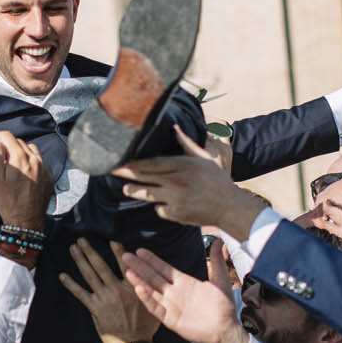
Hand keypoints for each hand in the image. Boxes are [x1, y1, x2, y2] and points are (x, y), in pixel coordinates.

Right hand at [0, 131, 52, 231]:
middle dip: (6, 143)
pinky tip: (24, 169)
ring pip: (31, 150)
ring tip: (10, 159)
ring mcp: (44, 168)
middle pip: (19, 142)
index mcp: (20, 158)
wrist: (25, 221)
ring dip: (19, 150)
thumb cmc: (7, 201)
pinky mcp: (49, 177)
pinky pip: (40, 161)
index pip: (7, 136)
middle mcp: (35, 160)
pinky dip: (30, 160)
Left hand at [59, 240, 160, 342]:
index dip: (117, 251)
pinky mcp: (95, 308)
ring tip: (73, 249)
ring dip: (80, 261)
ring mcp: (104, 298)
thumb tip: (146, 276)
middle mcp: (116, 290)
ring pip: (90, 275)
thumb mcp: (152, 304)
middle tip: (82, 239)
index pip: (123, 265)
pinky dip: (71, 284)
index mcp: (132, 287)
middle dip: (90, 251)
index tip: (110, 240)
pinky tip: (63, 275)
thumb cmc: (145, 326)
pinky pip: (80, 293)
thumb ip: (147, 289)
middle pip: (101, 266)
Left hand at [113, 129, 265, 239]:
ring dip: (135, 191)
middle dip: (126, 174)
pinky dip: (160, 206)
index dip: (134, 162)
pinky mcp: (175, 214)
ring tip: (126, 188)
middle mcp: (176, 181)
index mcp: (182, 165)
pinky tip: (166, 203)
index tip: (120, 160)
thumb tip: (174, 127)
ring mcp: (175, 199)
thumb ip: (186, 143)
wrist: (229, 207)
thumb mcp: (203, 157)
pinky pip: (160, 209)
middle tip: (112, 171)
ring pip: (147, 194)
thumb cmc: (217, 180)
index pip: (152, 162)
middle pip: (145, 177)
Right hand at [120, 245, 247, 342]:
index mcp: (184, 282)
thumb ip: (216, 261)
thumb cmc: (223, 307)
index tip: (140, 250)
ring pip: (151, 291)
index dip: (152, 260)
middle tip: (126, 256)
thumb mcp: (220, 279)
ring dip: (139, 281)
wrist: (226, 329)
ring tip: (127, 270)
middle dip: (140, 266)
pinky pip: (156, 307)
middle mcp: (174, 293)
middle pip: (153, 277)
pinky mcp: (170, 319)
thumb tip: (219, 241)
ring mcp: (171, 306)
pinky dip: (147, 299)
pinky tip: (138, 289)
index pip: (164, 268)